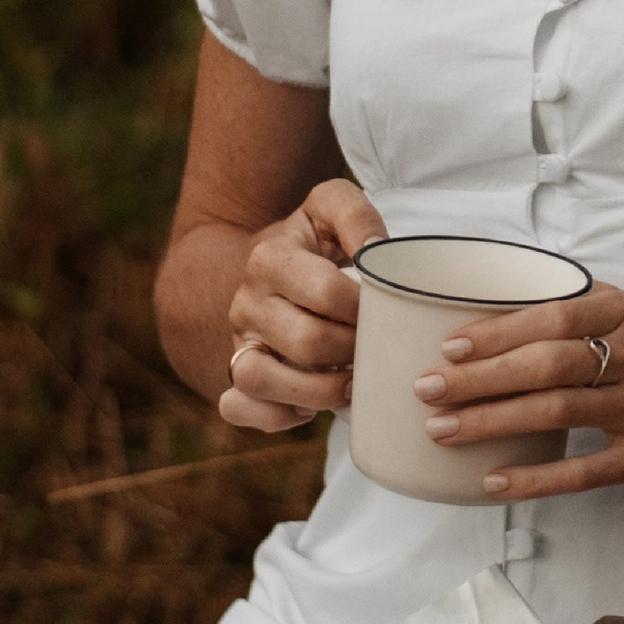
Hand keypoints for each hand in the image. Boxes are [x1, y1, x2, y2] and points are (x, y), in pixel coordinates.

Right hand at [220, 178, 384, 433]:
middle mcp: (246, 303)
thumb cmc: (314, 240)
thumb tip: (374, 250)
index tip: (388, 311)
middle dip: (354, 350)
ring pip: (260, 380)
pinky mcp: (235, 376)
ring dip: (318, 391)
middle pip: (305, 342)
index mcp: (270, 258)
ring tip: (352, 383)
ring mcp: (237, 343)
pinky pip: (239, 408)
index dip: (366, 309)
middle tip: (378, 347)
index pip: (327, 292)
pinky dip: (277, 416)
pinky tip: (310, 408)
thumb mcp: (331, 207)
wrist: (266, 266)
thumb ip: (355, 215)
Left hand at [411, 282, 623, 497]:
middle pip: (550, 364)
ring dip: (494, 421)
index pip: (558, 315)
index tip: (450, 344)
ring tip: (442, 431)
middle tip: (427, 389)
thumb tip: (487, 309)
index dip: (501, 330)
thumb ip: (573, 309)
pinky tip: (493, 481)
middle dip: (481, 377)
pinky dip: (536, 478)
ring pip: (559, 413)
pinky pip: (584, 472)